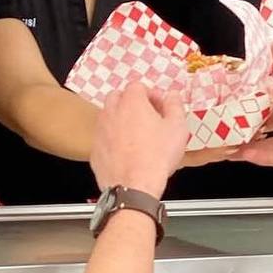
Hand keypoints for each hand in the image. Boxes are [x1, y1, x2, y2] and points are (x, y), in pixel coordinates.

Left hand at [89, 82, 187, 197]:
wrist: (134, 186)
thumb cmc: (155, 157)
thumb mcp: (177, 127)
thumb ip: (175, 105)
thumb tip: (173, 95)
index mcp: (132, 102)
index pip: (138, 86)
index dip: (152, 95)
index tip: (160, 107)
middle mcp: (112, 112)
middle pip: (119, 97)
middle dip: (132, 104)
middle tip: (148, 118)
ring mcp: (100, 130)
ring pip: (109, 116)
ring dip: (121, 120)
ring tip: (138, 135)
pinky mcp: (95, 149)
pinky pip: (104, 138)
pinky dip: (113, 140)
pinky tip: (128, 152)